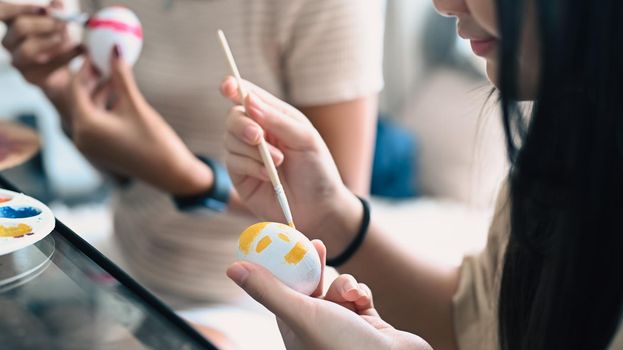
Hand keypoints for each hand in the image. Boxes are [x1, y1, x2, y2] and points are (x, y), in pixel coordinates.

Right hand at [1, 0, 82, 118]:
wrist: (62, 75)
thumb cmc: (57, 43)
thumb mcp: (58, 25)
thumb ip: (56, 13)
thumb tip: (59, 3)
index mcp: (13, 24)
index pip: (2, 11)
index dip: (19, 8)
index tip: (44, 10)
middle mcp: (10, 42)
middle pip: (20, 27)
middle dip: (46, 24)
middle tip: (67, 25)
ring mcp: (18, 61)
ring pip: (28, 48)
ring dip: (53, 42)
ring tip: (73, 40)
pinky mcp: (30, 77)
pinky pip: (46, 65)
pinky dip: (66, 57)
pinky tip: (82, 51)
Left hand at [69, 47, 212, 194]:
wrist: (171, 174)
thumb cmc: (155, 142)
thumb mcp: (136, 105)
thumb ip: (121, 77)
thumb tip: (114, 51)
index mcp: (85, 126)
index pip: (76, 88)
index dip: (86, 68)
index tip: (98, 53)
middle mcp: (81, 138)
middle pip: (79, 99)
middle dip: (92, 79)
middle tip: (106, 60)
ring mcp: (91, 146)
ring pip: (88, 110)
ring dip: (99, 92)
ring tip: (115, 74)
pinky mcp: (101, 149)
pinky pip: (95, 122)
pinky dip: (104, 107)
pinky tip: (119, 94)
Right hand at [221, 78, 361, 255]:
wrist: (319, 208)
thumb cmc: (317, 170)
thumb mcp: (305, 139)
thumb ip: (278, 119)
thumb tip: (248, 99)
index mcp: (275, 118)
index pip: (249, 97)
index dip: (235, 88)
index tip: (227, 86)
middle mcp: (258, 133)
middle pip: (233, 117)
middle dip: (242, 125)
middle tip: (258, 136)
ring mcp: (246, 154)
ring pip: (229, 139)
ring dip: (253, 150)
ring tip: (279, 162)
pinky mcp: (240, 176)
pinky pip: (232, 162)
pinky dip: (250, 166)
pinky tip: (269, 176)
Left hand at [226, 240, 431, 349]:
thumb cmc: (343, 345)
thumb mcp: (301, 313)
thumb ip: (268, 290)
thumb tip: (232, 268)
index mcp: (295, 329)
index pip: (282, 290)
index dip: (283, 266)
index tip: (286, 244)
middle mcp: (316, 328)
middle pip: (310, 287)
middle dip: (314, 266)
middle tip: (316, 243)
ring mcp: (342, 326)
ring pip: (338, 288)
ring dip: (345, 283)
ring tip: (350, 293)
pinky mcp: (366, 324)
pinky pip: (359, 296)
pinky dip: (362, 293)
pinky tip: (365, 301)